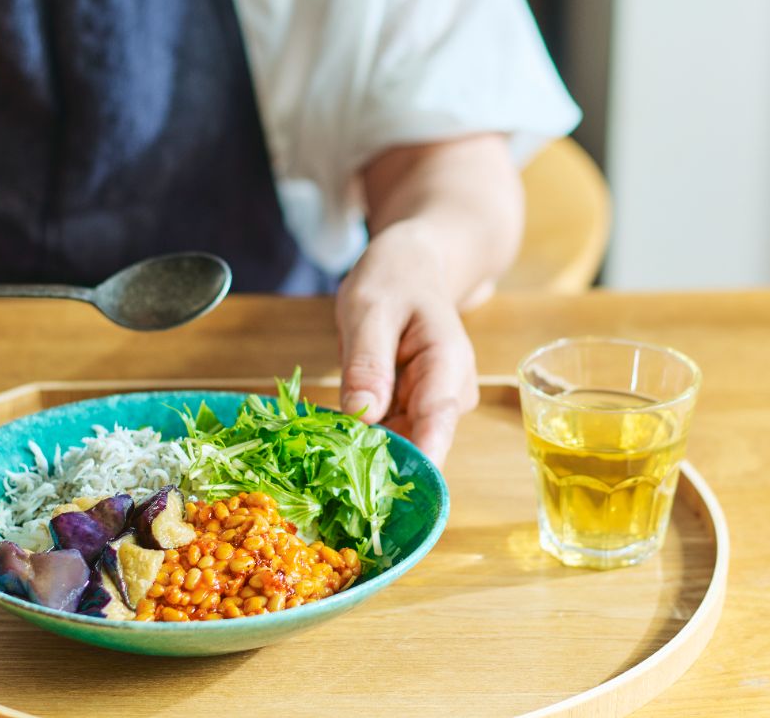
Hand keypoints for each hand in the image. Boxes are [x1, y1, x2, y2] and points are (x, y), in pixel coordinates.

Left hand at [336, 229, 478, 466]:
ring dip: (363, 456)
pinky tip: (332, 444)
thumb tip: (363, 416)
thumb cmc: (394, 278)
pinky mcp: (417, 412)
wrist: (415, 266)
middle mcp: (450, 394)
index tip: (380, 502)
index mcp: (447, 365)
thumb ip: (367, 362)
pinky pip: (390, 436)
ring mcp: (435, 407)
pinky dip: (362, 441)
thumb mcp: (368, 309)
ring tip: (319, 458)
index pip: (436, 426)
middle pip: (417, 446)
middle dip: (373, 465)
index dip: (413, 467)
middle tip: (319, 476)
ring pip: (402, 447)